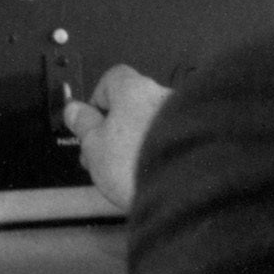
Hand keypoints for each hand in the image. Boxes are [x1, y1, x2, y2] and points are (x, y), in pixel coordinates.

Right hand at [64, 64, 172, 209]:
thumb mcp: (93, 146)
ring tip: (127, 169)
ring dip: (138, 141)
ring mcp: (185, 119)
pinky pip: (170, 141)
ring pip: (153, 124)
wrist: (181, 194)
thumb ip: (82, 124)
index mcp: (135, 89)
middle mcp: (164, 97)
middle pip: (133, 104)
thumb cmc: (139, 166)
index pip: (110, 79)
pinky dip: (158, 153)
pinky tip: (149, 173)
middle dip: (116, 126)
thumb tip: (75, 111)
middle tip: (103, 152)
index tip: (88, 122)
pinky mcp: (198, 142)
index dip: (96, 101)